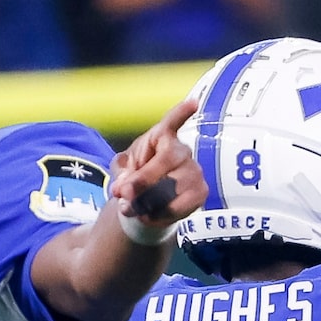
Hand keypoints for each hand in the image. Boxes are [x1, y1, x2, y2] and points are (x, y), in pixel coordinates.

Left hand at [109, 96, 204, 232]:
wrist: (146, 204)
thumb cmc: (136, 180)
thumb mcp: (123, 173)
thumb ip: (121, 175)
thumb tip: (123, 186)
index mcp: (161, 137)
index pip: (172, 121)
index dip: (182, 113)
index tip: (193, 104)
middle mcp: (181, 151)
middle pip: (166, 160)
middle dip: (143, 180)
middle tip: (123, 193)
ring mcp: (194, 171)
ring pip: (172, 187)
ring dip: (146, 202)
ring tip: (130, 209)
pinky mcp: (200, 192)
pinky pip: (179, 206)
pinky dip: (159, 215)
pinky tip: (148, 216)